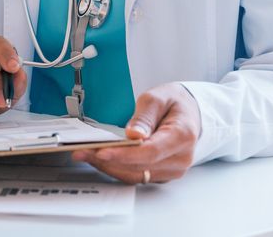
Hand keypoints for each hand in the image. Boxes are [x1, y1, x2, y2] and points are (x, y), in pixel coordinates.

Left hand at [72, 83, 200, 183]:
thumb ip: (144, 117)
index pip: (150, 151)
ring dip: (109, 167)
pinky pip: (137, 176)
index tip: (102, 151)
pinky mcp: (162, 174)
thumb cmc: (175, 104)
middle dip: (109, 160)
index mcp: (182, 136)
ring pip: (136, 175)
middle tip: (82, 151)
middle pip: (140, 166)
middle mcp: (180, 158)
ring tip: (85, 155)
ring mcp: (172, 169)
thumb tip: (133, 135)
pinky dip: (117, 168)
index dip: (124, 154)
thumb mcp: (158, 97)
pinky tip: (100, 159)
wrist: (189, 114)